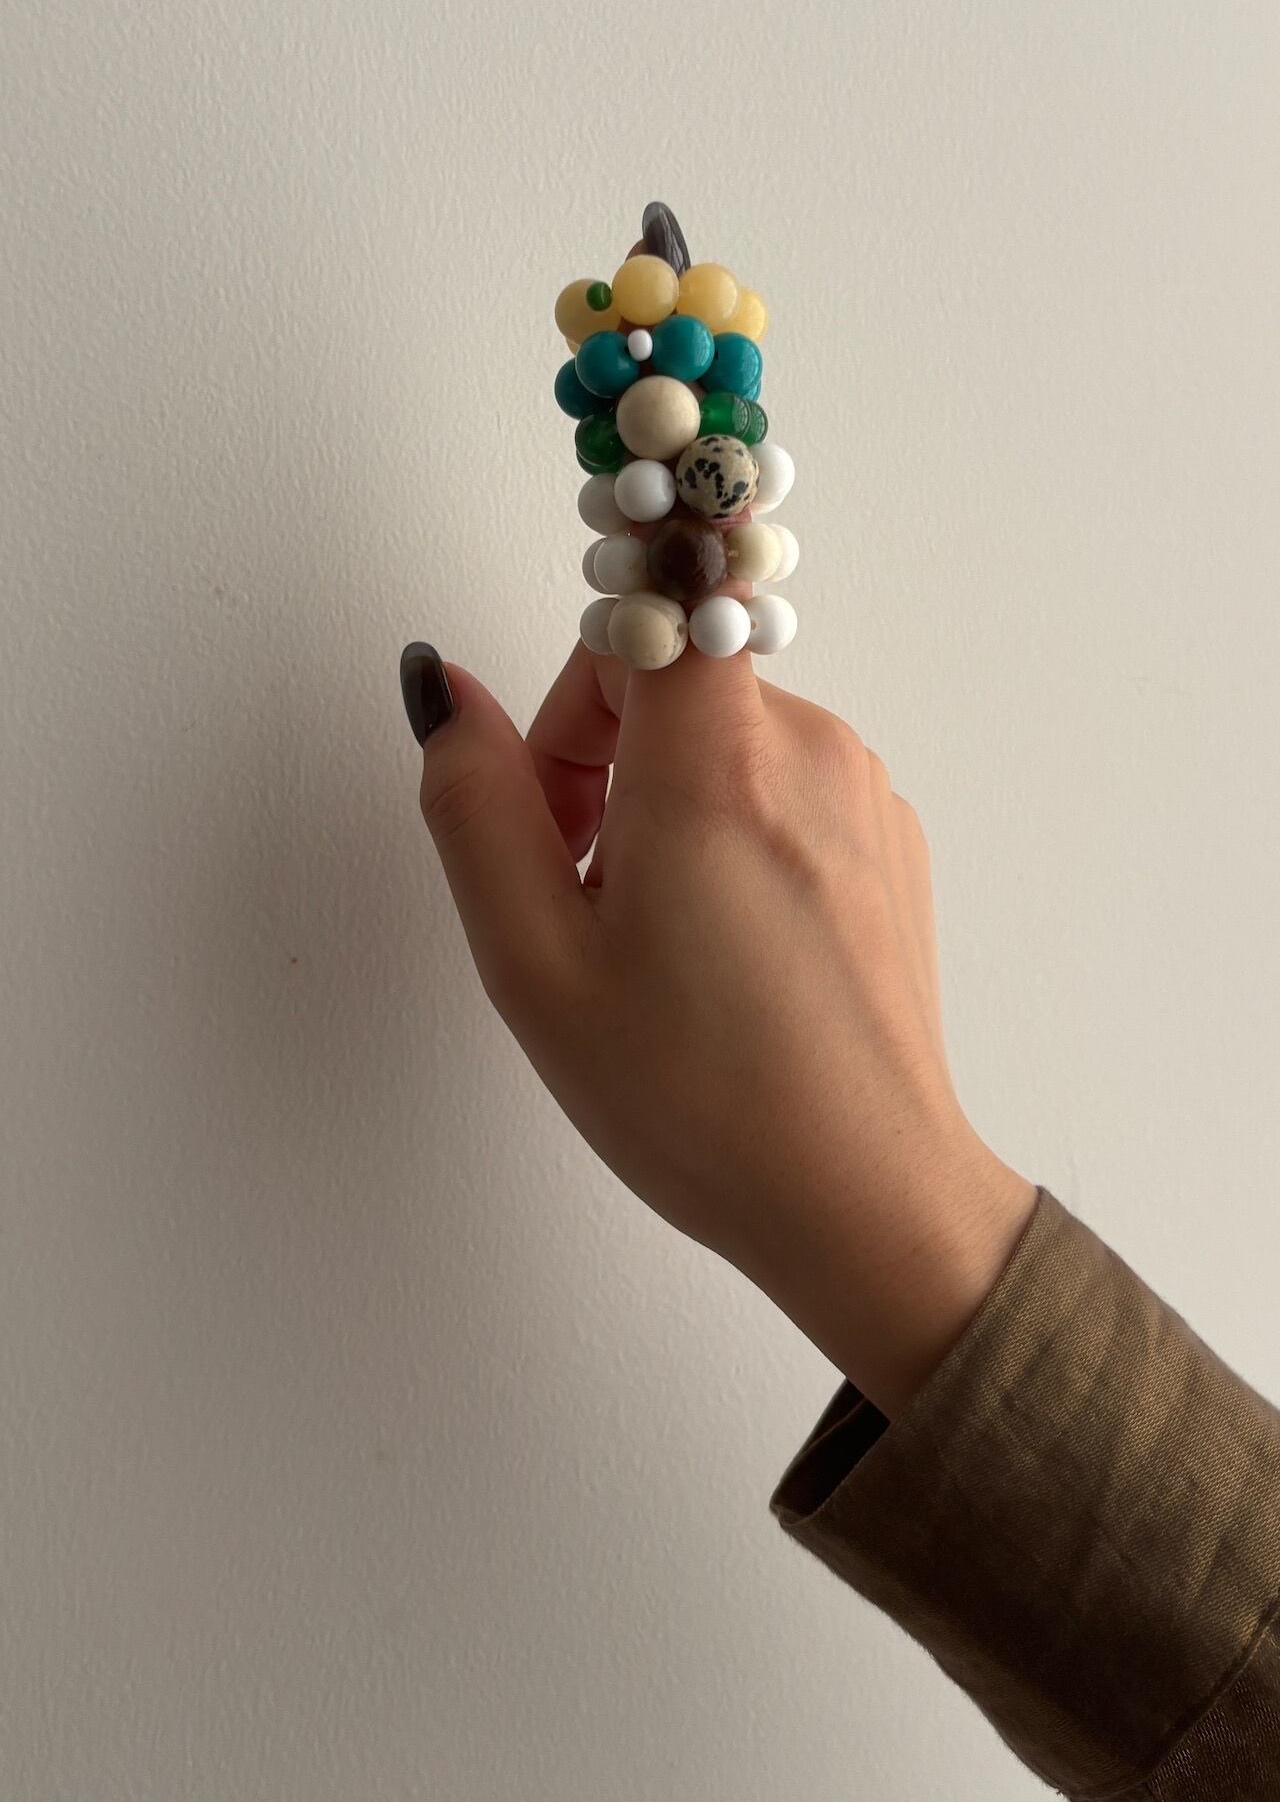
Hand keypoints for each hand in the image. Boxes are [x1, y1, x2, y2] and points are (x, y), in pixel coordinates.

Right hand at [404, 638, 1033, 1414]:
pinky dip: (730, 835)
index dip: (575, 678)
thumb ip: (474, 801)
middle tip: (573, 897)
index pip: (649, 605)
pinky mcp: (891, 840)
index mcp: (717, 761)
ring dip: (660, 805)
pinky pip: (781, 787)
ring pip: (723, 737)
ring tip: (644, 941)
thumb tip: (440, 688)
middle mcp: (810, 746)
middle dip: (596, 762)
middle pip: (673, 677)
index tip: (553, 780)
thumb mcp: (535, 960)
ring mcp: (864, 792)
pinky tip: (718, 952)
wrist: (865, 1195)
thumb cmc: (697, 1094)